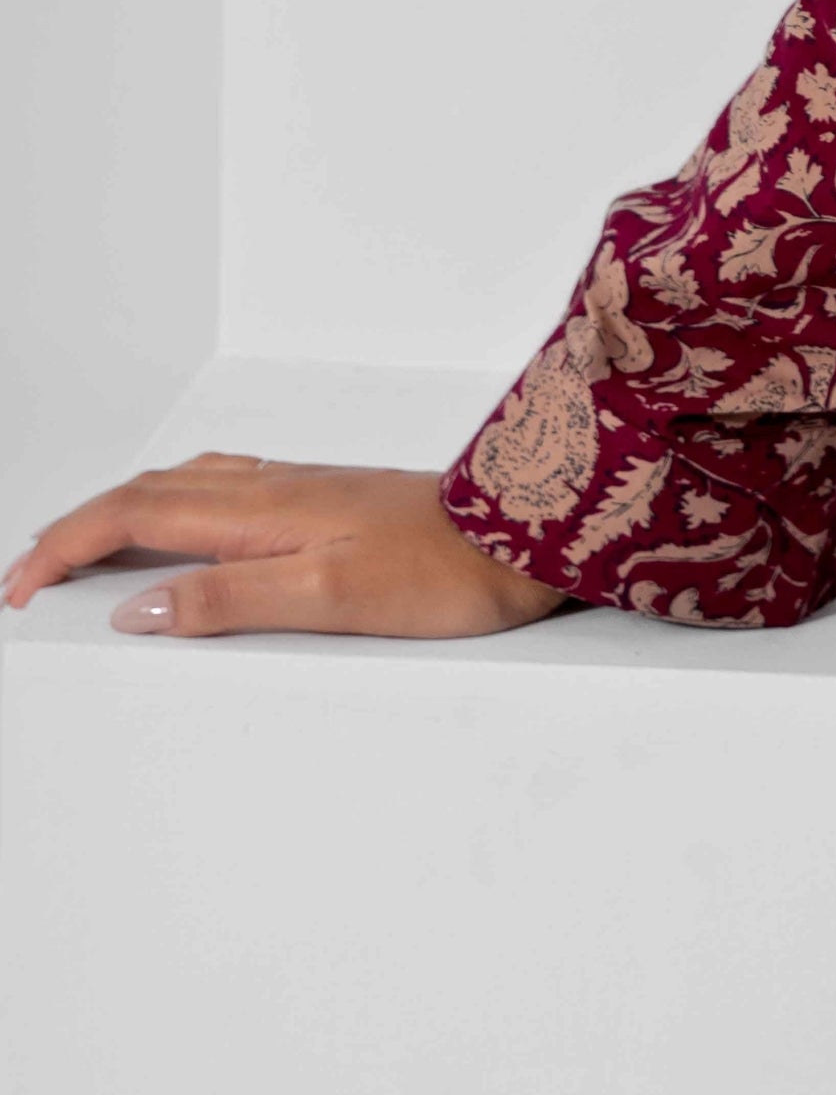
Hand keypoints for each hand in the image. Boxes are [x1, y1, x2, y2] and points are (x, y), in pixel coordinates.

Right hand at [1, 449, 573, 638]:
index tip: (16, 589)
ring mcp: (302, 488)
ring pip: (184, 485)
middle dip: (76, 527)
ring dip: (122, 511)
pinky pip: (224, 486)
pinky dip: (175, 502)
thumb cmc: (445, 569)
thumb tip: (137, 610)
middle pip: (148, 492)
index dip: (65, 548)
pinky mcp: (328, 498)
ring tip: (84, 547)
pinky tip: (188, 520)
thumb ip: (230, 601)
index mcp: (262, 510)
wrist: (526, 532)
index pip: (134, 516)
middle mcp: (275, 488)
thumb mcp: (331, 599)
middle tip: (29, 574)